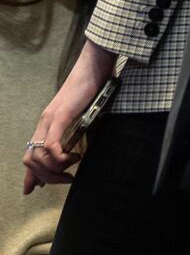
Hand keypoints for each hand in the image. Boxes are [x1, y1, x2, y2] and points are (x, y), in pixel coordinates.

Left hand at [22, 40, 113, 192]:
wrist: (95, 65)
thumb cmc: (93, 87)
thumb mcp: (82, 114)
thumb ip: (74, 129)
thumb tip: (76, 147)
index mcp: (47, 123)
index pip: (30, 154)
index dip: (30, 176)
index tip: (33, 190)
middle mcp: (43, 123)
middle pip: (30, 161)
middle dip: (46, 177)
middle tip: (66, 179)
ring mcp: (50, 119)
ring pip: (38, 156)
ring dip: (54, 169)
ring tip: (73, 167)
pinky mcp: (60, 115)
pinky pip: (51, 144)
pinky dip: (59, 157)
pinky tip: (73, 156)